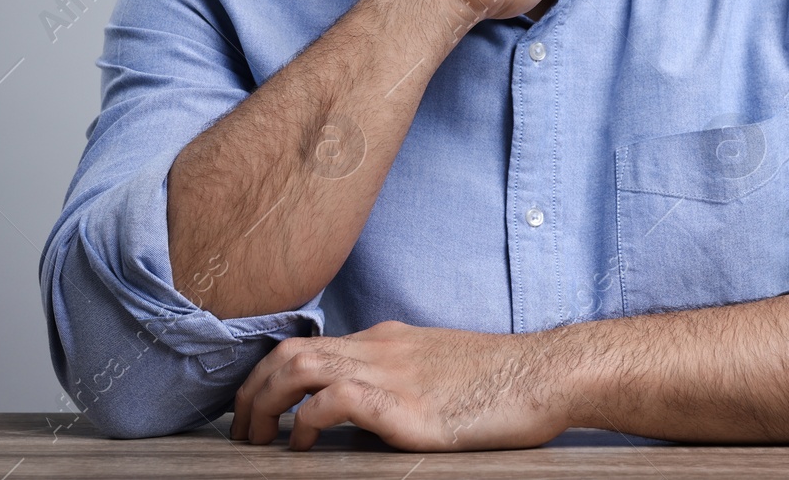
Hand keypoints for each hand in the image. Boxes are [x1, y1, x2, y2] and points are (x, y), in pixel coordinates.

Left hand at [229, 320, 569, 450]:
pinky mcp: (404, 404)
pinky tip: (302, 447)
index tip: (257, 410)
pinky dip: (305, 422)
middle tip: (242, 430)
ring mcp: (391, 372)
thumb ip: (403, 382)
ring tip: (259, 439)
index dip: (271, 377)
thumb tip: (371, 413)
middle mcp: (381, 348)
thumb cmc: (505, 382)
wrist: (546, 374)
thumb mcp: (442, 371)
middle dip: (252, 390)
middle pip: (290, 351)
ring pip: (299, 367)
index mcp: (389, 340)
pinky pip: (333, 400)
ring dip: (265, 403)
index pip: (310, 345)